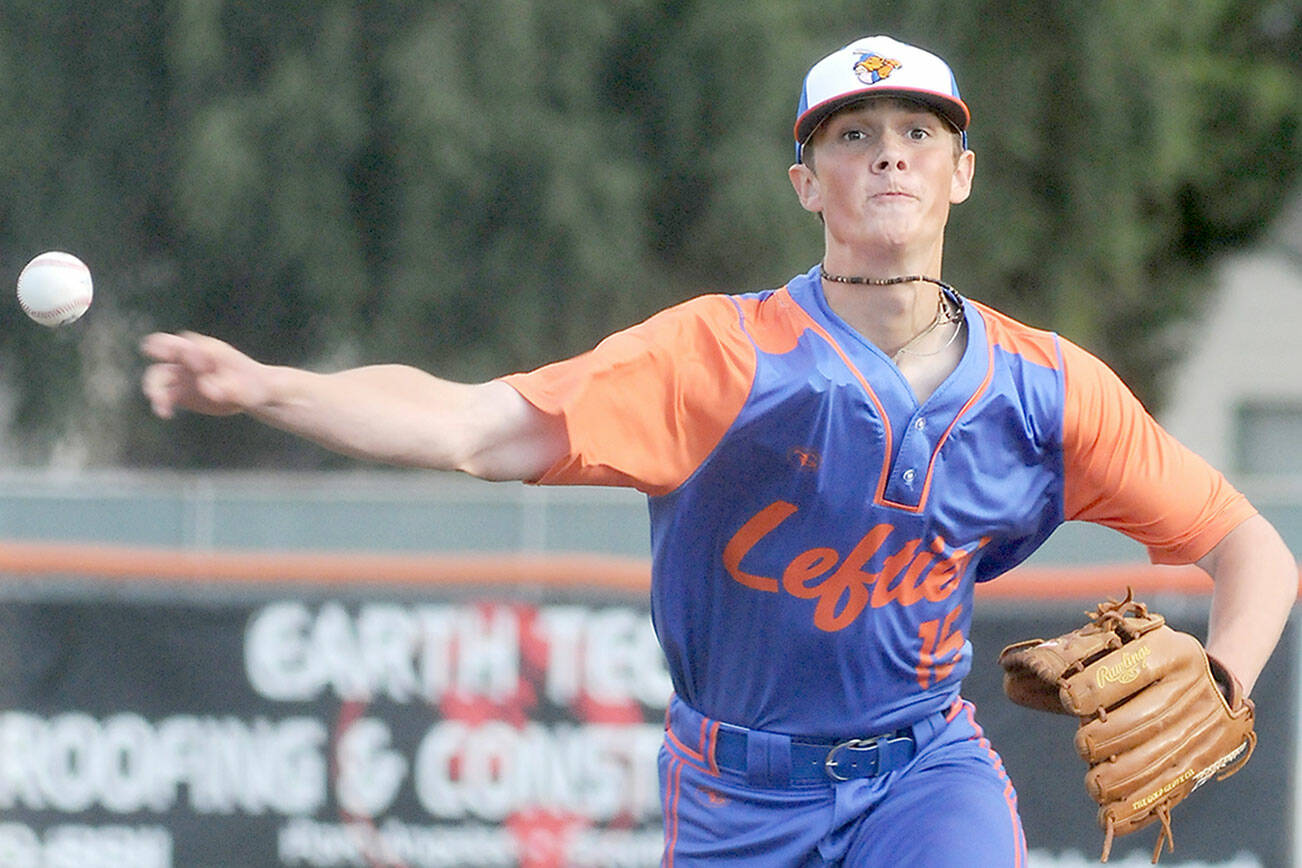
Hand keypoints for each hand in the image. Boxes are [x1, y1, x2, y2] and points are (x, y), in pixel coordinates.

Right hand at [140, 331, 270, 418]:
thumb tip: (207, 389)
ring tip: (161, 405)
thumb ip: (230, 387)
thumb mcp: (249, 387)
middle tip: (158, 366)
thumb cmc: (256, 386)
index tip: (201, 369)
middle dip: (158, 352)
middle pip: (164, 348)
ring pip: (159, 375)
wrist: (255, 395)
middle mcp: (191, 359)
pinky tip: (166, 414)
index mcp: (208, 349)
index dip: (188, 353)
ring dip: (155, 388)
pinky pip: (164, 396)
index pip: (188, 343)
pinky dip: (161, 404)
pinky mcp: (181, 393)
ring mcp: (184, 375)